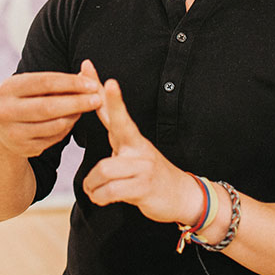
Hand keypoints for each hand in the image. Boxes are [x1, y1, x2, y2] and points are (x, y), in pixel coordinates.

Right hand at [0, 61, 102, 157]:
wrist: (3, 130)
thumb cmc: (25, 100)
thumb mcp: (33, 87)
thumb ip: (58, 81)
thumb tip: (87, 72)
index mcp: (8, 88)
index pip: (45, 82)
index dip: (71, 83)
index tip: (92, 84)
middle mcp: (6, 111)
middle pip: (48, 107)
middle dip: (77, 102)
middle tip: (98, 99)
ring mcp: (13, 132)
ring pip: (54, 125)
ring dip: (75, 116)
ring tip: (87, 108)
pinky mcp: (23, 148)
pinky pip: (54, 138)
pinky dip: (67, 128)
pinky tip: (72, 120)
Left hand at [82, 77, 201, 225]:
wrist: (182, 196)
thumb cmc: (148, 174)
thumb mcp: (131, 153)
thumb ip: (115, 135)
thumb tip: (98, 111)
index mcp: (132, 138)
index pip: (116, 113)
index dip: (110, 96)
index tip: (103, 77)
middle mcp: (138, 147)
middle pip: (120, 123)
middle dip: (114, 103)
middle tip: (108, 83)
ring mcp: (142, 166)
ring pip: (103, 170)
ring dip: (92, 185)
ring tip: (93, 190)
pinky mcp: (143, 188)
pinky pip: (110, 191)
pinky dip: (99, 197)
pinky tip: (100, 197)